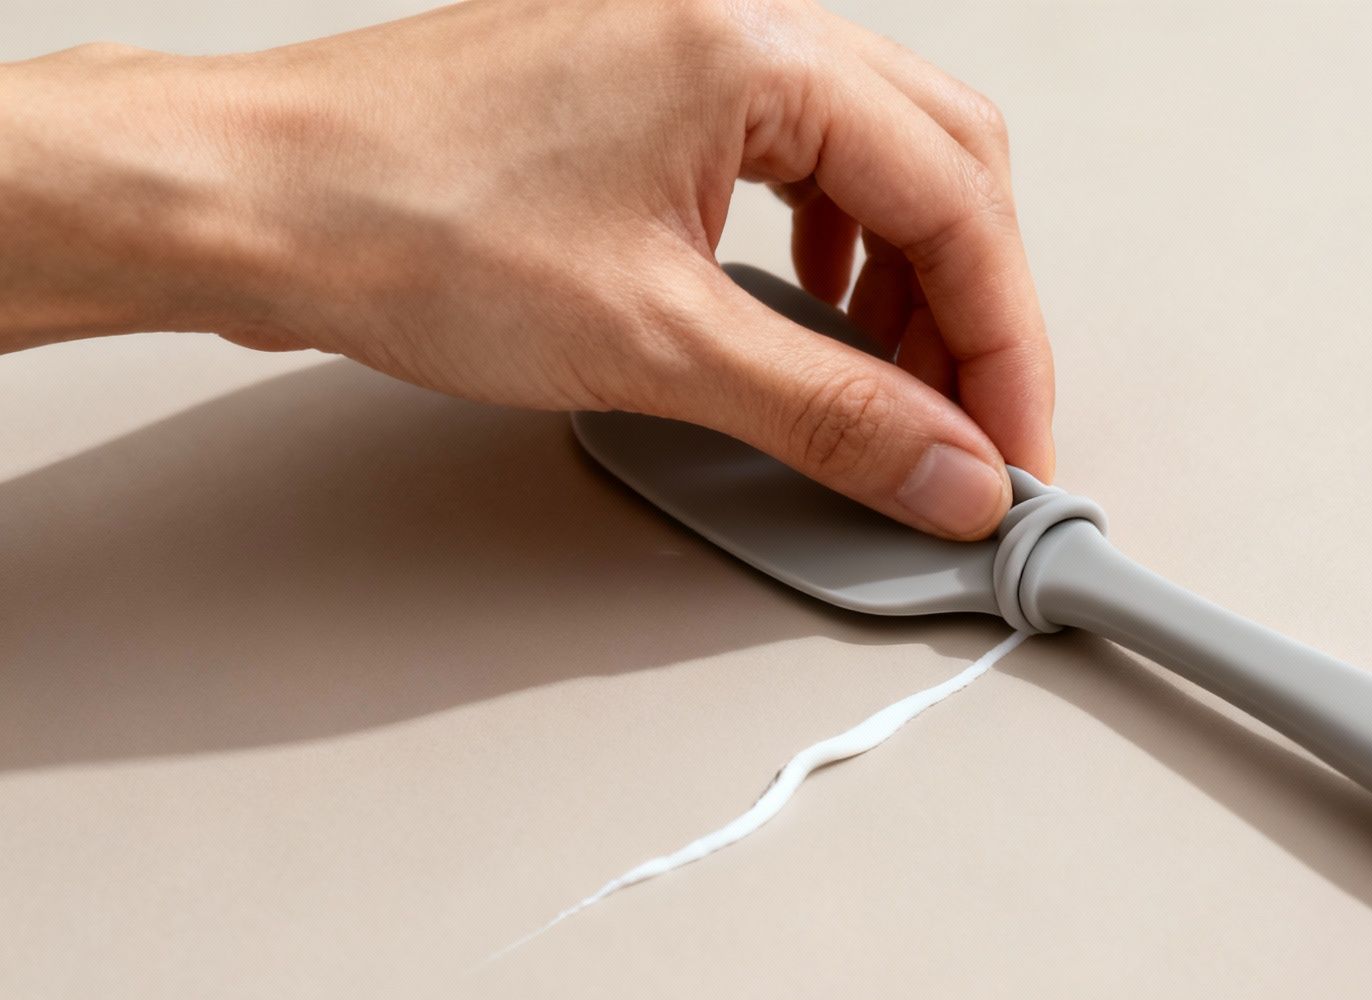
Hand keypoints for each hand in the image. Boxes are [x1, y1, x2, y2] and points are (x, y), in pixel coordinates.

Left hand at [0, 0, 1052, 537]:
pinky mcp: (649, 92)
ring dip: (908, 277)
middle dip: (973, 307)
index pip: (959, 203)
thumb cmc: (402, 220)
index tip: (1009, 452)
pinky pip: (798, 155)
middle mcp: (739, 20)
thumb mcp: (655, 344)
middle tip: (967, 428)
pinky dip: (836, 242)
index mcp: (758, 47)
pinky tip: (813, 306)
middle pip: (945, 162)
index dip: (1004, 347)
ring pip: (880, 155)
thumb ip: (833, 413)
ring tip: (894, 385)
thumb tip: (947, 468)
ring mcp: (693, 48)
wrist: (247, 199)